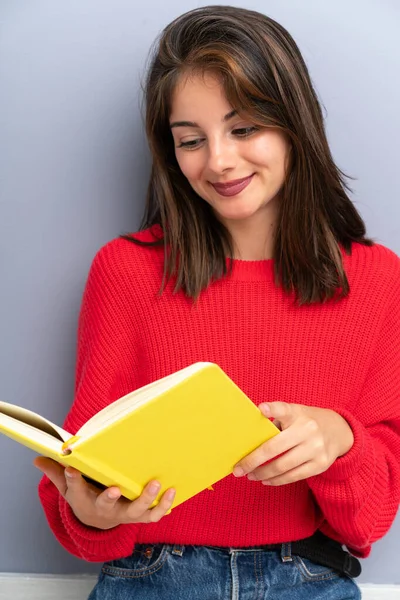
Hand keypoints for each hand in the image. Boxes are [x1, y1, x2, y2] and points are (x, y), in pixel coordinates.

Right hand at [34, 457, 175, 528]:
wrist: (98, 521)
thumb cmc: (85, 497)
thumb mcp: (68, 488)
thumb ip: (57, 473)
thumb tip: (38, 458)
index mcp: (86, 501)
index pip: (76, 490)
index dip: (73, 480)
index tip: (72, 468)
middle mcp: (106, 510)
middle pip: (108, 506)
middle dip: (111, 498)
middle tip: (116, 487)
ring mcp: (125, 513)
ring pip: (138, 513)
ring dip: (149, 501)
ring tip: (158, 484)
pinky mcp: (140, 515)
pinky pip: (154, 515)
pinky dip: (164, 506)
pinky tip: (172, 492)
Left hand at [233, 402, 353, 485]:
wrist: (339, 431)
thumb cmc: (306, 420)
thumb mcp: (295, 412)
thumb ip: (277, 420)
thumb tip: (253, 437)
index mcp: (299, 414)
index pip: (284, 410)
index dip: (273, 409)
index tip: (260, 408)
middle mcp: (309, 431)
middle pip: (275, 449)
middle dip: (253, 461)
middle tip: (238, 469)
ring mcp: (316, 449)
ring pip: (284, 467)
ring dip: (264, 474)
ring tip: (250, 476)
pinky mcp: (320, 465)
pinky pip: (294, 476)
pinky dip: (278, 480)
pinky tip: (266, 480)